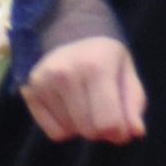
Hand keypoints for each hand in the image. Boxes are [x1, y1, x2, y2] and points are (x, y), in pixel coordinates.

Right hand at [20, 34, 147, 143]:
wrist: (68, 32)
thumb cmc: (104, 57)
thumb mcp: (126, 73)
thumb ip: (133, 104)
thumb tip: (136, 133)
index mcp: (96, 67)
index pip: (108, 123)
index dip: (119, 132)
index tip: (122, 125)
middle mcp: (66, 74)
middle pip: (89, 131)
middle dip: (101, 130)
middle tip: (103, 111)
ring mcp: (43, 83)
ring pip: (71, 133)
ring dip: (82, 127)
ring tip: (84, 102)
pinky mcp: (29, 92)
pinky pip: (54, 133)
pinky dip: (65, 128)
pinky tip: (68, 107)